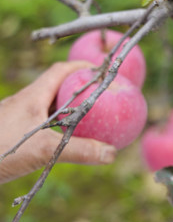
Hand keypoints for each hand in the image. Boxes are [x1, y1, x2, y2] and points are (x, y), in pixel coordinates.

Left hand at [0, 61, 115, 183]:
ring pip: (47, 109)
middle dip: (78, 89)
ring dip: (67, 111)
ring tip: (87, 121)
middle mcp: (23, 104)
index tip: (100, 71)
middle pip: (55, 88)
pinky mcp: (10, 134)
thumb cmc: (0, 150)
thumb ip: (80, 150)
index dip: (81, 68)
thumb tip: (112, 153)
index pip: (60, 71)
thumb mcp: (44, 150)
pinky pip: (39, 126)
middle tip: (99, 98)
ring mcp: (15, 119)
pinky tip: (61, 143)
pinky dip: (55, 129)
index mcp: (31, 97)